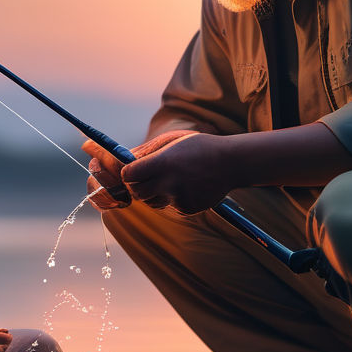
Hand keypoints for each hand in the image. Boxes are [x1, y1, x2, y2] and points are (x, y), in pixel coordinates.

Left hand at [82, 131, 214, 212]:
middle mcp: (169, 182)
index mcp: (163, 162)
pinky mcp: (188, 209)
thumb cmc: (197, 147)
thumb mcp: (171, 142)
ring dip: (154, 193)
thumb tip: (120, 160)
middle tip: (146, 178)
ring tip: (170, 180)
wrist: (231, 162)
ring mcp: (179, 198)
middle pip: (137, 193)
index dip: (127, 174)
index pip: (128, 175)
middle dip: (137, 186)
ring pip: (152, 202)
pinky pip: (171, 206)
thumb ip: (145, 152)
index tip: (132, 170)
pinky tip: (189, 186)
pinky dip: (174, 199)